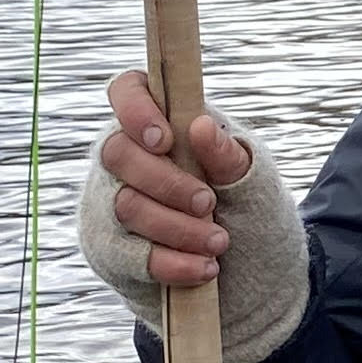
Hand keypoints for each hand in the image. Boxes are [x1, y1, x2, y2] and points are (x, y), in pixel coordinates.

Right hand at [95, 68, 253, 289]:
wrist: (248, 271)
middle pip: (117, 153)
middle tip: (209, 203)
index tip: (166, 140)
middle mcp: (126, 157)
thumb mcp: (250, 178)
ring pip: (124, 206)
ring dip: (177, 228)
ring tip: (218, 241)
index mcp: (161, 122)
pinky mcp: (110, 248)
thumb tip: (200, 125)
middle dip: (167, 182)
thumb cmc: (246, 208)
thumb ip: (227, 153)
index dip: (136, 110)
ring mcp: (111, 202)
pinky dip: (171, 263)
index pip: (128, 91)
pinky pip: (128, 254)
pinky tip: (204, 267)